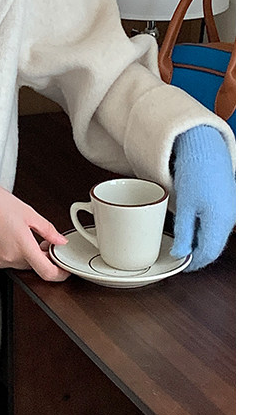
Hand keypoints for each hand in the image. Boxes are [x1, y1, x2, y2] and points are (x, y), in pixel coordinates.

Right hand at [0, 169, 69, 280]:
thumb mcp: (28, 212)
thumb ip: (47, 230)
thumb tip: (60, 241)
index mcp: (22, 246)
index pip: (47, 272)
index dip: (60, 274)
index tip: (64, 269)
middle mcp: (8, 257)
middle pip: (33, 266)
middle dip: (40, 256)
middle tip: (41, 240)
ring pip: (19, 263)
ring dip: (24, 254)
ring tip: (18, 232)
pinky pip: (4, 261)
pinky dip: (9, 252)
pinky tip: (4, 236)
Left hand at [171, 125, 235, 270]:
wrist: (205, 149)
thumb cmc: (193, 172)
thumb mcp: (184, 205)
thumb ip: (183, 233)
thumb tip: (181, 254)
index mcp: (219, 220)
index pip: (208, 253)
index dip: (194, 263)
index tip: (182, 266)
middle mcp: (231, 218)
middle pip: (215, 246)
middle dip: (198, 253)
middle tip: (181, 256)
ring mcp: (233, 211)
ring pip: (217, 235)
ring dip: (202, 241)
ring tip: (185, 241)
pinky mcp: (231, 204)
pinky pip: (220, 224)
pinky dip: (207, 229)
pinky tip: (194, 226)